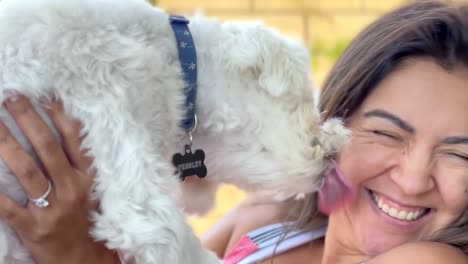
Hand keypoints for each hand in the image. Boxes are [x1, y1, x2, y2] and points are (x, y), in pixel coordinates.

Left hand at [0, 94, 118, 263]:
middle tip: (11, 98)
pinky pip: (7, 206)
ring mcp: (52, 208)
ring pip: (27, 170)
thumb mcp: (88, 188)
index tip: (44, 95)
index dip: (59, 116)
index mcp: (86, 177)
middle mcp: (72, 188)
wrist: (81, 256)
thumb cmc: (83, 217)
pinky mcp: (33, 226)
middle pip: (47, 148)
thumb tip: (61, 131)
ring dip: (7, 144)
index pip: (73, 140)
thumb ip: (77, 163)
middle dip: (28, 120)